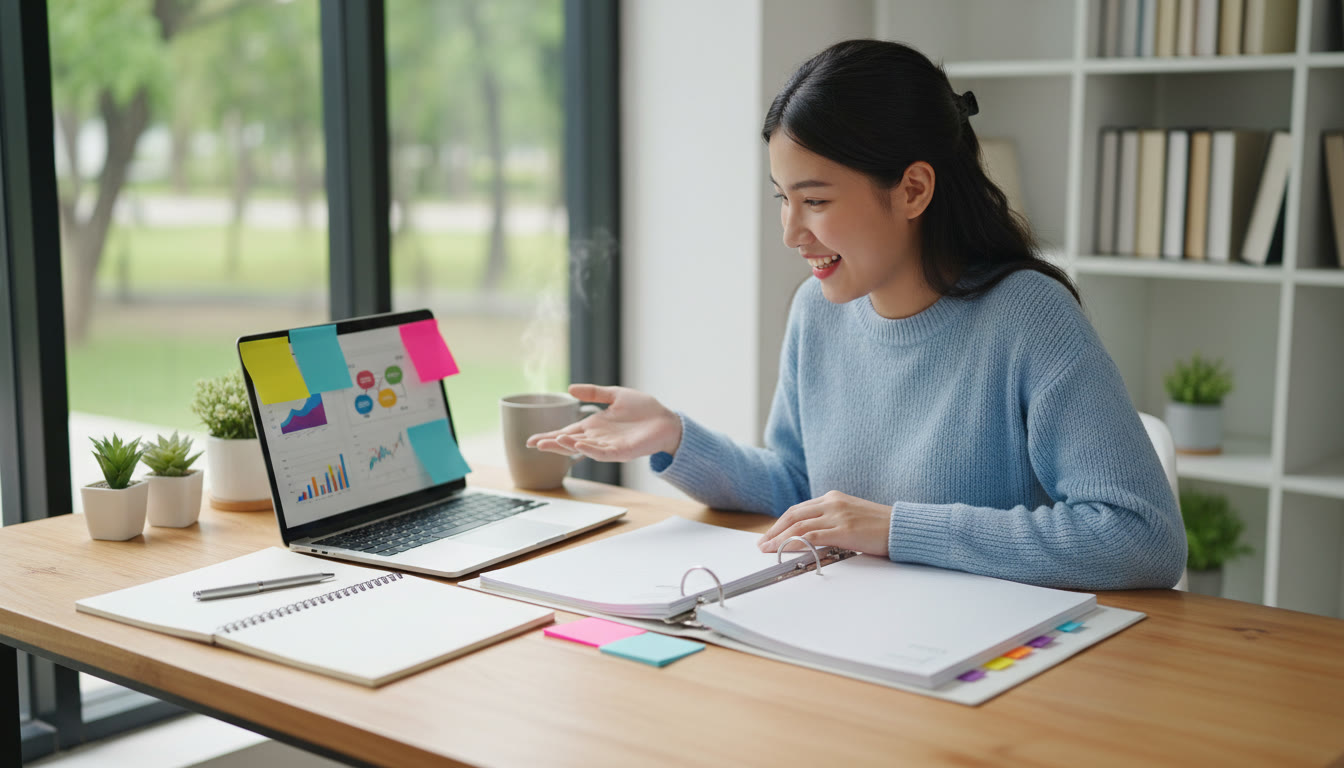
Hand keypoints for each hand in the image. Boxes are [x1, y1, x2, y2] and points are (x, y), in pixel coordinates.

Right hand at [525, 384, 682, 462]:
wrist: (666, 420)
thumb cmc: (644, 409)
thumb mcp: (615, 395)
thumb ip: (594, 393)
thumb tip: (570, 389)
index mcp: (595, 426)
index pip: (567, 432)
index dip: (550, 435)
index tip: (532, 439)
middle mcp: (598, 438)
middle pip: (570, 443)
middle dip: (552, 443)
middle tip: (533, 443)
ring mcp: (609, 446)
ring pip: (583, 448)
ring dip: (567, 446)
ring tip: (552, 441)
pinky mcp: (622, 451)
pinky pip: (602, 453)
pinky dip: (589, 450)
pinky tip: (578, 444)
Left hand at [757, 491, 891, 556]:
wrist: (903, 527)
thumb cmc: (881, 526)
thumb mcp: (852, 516)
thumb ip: (833, 521)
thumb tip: (813, 536)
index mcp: (833, 498)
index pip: (799, 509)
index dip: (781, 522)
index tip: (770, 534)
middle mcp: (832, 503)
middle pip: (794, 515)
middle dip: (775, 530)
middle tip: (762, 543)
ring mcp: (837, 515)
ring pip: (799, 525)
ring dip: (779, 538)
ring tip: (768, 549)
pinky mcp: (844, 530)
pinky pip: (812, 536)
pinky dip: (795, 543)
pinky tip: (785, 550)